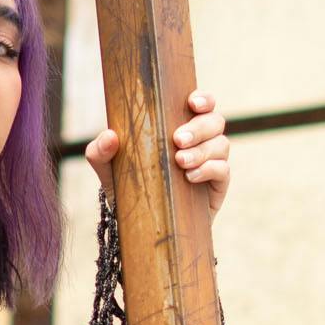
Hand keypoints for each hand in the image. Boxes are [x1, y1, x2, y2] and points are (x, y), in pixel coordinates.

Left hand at [85, 90, 229, 217]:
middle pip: (215, 121)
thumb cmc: (127, 187)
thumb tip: (110, 136)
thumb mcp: (108, 168)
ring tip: (180, 162)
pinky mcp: (217, 186)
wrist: (140, 225)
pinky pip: (224, 171)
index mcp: (179, 126)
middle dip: (199, 127)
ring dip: (202, 150)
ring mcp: (211, 162)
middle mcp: (200, 141)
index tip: (192, 103)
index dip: (204, 99)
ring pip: (221, 144)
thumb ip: (101, 151)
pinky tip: (190, 177)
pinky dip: (210, 169)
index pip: (202, 104)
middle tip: (177, 140)